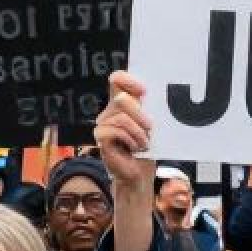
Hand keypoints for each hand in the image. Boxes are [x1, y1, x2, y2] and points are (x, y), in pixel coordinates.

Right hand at [94, 71, 154, 196]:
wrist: (139, 171)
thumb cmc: (146, 146)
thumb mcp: (151, 123)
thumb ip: (148, 106)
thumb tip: (151, 92)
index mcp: (122, 103)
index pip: (116, 79)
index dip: (128, 79)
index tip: (144, 91)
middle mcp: (109, 111)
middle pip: (121, 99)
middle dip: (140, 114)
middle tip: (150, 128)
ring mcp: (103, 124)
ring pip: (121, 117)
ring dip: (138, 132)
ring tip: (144, 143)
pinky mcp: (101, 137)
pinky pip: (116, 131)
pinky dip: (130, 139)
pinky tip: (135, 148)